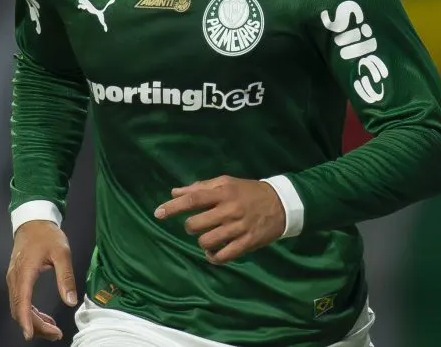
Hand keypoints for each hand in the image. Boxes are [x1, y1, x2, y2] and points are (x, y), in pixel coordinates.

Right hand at [6, 220, 77, 340]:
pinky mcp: (16, 279)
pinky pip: (20, 301)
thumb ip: (65, 277)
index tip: (31, 335)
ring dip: (33, 321)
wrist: (33, 220)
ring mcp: (13, 279)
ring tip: (52, 329)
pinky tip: (44, 317)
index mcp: (24, 272)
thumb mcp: (62, 253)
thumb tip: (70, 301)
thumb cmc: (47, 235)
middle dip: (35, 326)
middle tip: (55, 333)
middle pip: (19, 309)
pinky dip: (30, 312)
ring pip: (18, 307)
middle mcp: (14, 278)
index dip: (27, 321)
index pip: (22, 302)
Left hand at [154, 175, 285, 263]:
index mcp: (222, 192)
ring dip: (202, 241)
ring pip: (207, 241)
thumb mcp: (226, 182)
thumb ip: (200, 187)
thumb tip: (175, 192)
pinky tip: (214, 253)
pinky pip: (223, 256)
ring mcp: (238, 228)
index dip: (172, 207)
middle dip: (191, 226)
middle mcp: (228, 210)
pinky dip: (214, 257)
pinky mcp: (247, 243)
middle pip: (196, 223)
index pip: (192, 199)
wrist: (282, 204)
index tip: (158, 213)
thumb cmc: (248, 191)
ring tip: (208, 237)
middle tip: (198, 224)